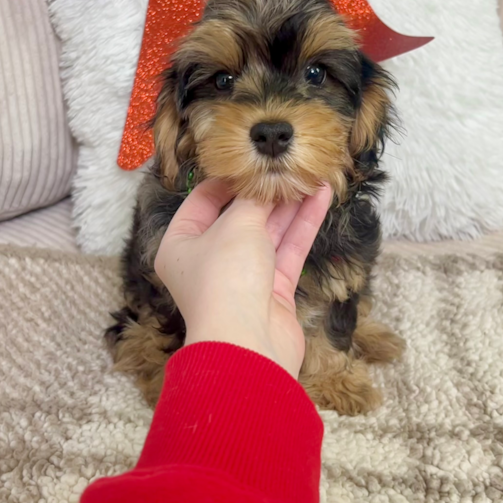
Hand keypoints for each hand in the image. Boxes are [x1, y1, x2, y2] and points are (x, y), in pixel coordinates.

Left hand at [154, 180, 332, 377]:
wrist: (247, 345)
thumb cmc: (226, 280)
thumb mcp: (236, 226)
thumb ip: (253, 200)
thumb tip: (265, 182)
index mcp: (181, 244)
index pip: (202, 201)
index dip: (227, 179)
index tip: (252, 157)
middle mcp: (208, 260)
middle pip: (238, 216)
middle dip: (265, 191)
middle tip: (289, 164)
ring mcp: (241, 277)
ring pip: (268, 232)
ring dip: (290, 205)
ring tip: (312, 174)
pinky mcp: (272, 292)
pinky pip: (288, 250)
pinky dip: (303, 224)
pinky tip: (321, 197)